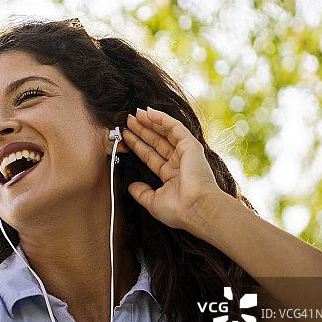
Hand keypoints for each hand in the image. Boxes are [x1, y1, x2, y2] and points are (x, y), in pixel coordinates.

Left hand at [122, 107, 222, 232]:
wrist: (197, 209)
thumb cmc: (179, 210)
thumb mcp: (153, 202)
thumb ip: (142, 193)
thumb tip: (130, 187)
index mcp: (171, 175)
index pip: (150, 156)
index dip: (137, 145)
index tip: (125, 137)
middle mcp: (179, 162)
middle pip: (156, 142)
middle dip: (141, 131)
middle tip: (127, 121)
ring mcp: (185, 153)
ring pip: (164, 132)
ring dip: (149, 122)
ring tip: (134, 114)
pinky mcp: (190, 145)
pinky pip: (174, 126)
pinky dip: (161, 118)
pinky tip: (148, 112)